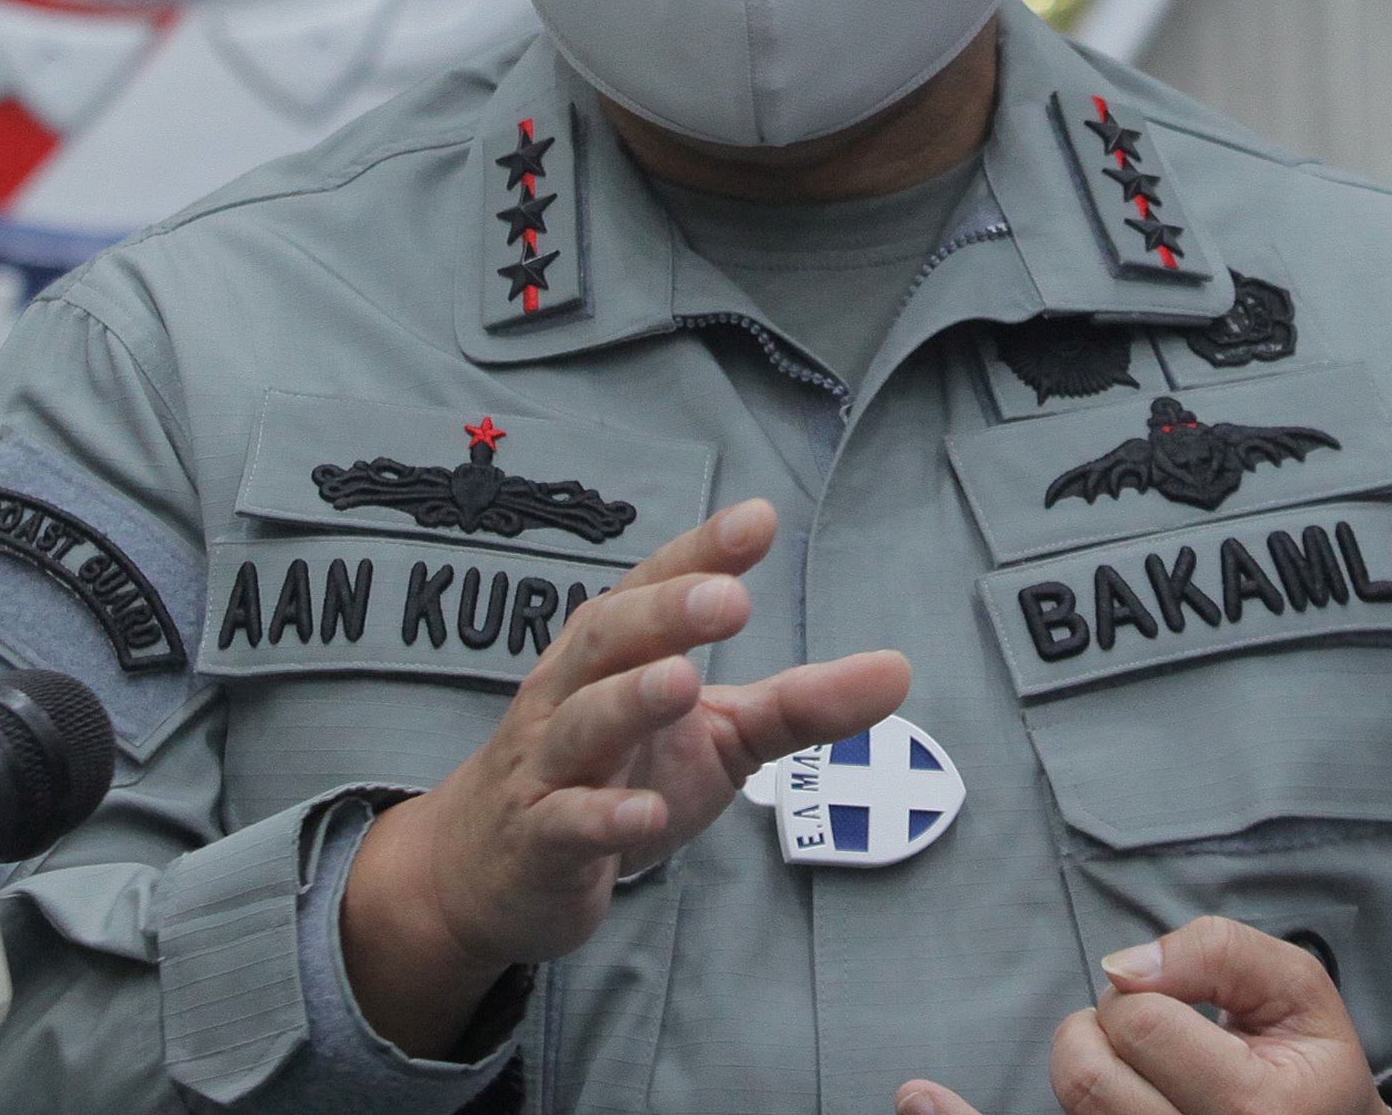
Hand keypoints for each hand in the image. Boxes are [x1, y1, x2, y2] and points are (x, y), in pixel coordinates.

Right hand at [343, 498, 908, 1055]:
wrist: (491, 872)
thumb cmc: (613, 778)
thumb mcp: (717, 739)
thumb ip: (799, 704)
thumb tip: (900, 668)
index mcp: (612, 653)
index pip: (654, 587)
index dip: (701, 553)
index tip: (760, 519)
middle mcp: (570, 694)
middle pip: (608, 638)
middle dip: (666, 613)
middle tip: (731, 598)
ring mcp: (547, 768)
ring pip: (580, 724)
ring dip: (630, 700)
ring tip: (685, 680)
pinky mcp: (538, 842)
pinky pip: (565, 824)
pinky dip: (602, 818)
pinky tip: (646, 817)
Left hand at [899, 917, 1388, 1114]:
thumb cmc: (1309, 1070)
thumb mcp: (1297, 990)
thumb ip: (1218, 952)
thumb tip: (1125, 965)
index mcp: (1251, 1108)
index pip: (1140, 1019)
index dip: (1154, 993)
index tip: (1188, 1006)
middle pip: (1087, 1071)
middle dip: (1107, 1029)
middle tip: (1156, 1036)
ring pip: (1071, 1105)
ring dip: (1087, 1068)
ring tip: (1141, 1068)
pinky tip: (919, 1098)